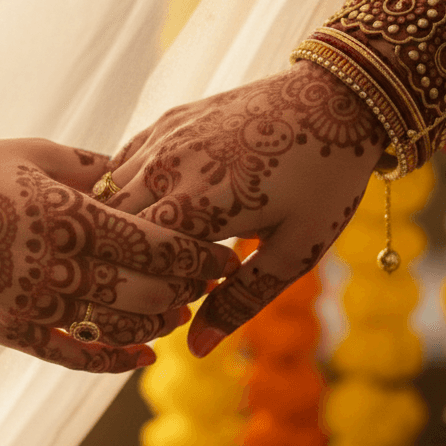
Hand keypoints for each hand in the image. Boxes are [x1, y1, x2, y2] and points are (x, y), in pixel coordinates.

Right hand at [0, 138, 240, 371]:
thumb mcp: (36, 154)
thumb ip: (95, 167)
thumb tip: (146, 173)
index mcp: (66, 214)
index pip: (155, 242)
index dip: (198, 253)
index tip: (226, 250)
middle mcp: (54, 264)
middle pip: (147, 289)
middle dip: (189, 287)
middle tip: (214, 281)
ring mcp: (31, 304)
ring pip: (117, 326)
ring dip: (158, 321)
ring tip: (179, 311)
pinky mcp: (9, 331)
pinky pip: (71, 356)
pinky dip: (112, 359)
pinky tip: (142, 356)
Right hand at [104, 62, 384, 356]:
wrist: (337, 98)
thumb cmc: (324, 179)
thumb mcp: (295, 250)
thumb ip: (241, 299)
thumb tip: (195, 347)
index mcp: (197, 204)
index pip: (134, 263)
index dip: (147, 291)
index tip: (182, 302)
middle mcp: (167, 168)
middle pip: (111, 229)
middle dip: (126, 262)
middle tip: (165, 279)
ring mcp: (163, 139)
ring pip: (107, 196)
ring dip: (121, 228)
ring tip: (160, 248)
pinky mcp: (166, 121)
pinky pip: (121, 163)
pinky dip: (125, 193)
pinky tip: (153, 210)